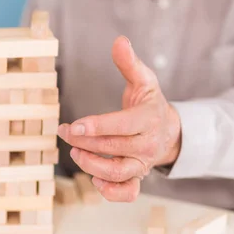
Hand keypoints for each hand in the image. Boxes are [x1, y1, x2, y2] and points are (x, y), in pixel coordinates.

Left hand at [58, 36, 180, 201]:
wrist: (169, 131)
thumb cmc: (149, 104)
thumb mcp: (144, 81)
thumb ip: (129, 63)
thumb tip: (119, 41)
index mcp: (149, 119)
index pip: (122, 125)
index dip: (96, 126)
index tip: (72, 125)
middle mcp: (147, 144)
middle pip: (113, 147)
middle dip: (83, 141)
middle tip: (65, 132)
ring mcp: (143, 164)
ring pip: (118, 171)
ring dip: (92, 165)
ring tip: (75, 153)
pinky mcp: (137, 178)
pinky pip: (127, 192)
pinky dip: (111, 192)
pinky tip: (93, 179)